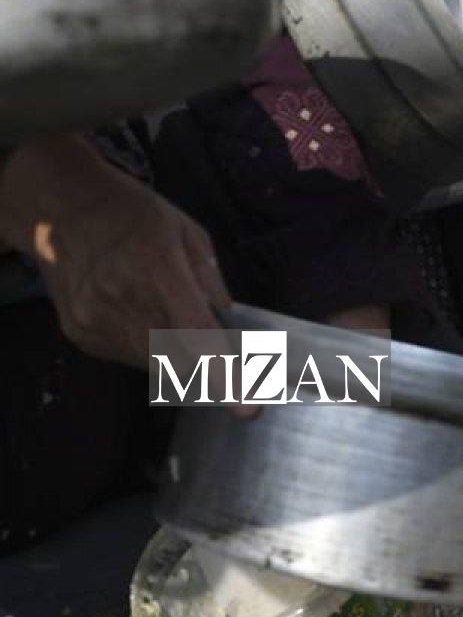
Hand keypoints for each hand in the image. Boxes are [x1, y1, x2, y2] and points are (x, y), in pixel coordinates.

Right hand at [0, 136, 229, 369]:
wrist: (60, 210)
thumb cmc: (132, 213)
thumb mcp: (186, 231)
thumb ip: (211, 279)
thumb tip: (229, 320)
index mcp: (158, 270)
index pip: (196, 336)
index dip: (224, 375)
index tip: (247, 406)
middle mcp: (122, 302)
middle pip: (177, 360)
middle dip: (209, 368)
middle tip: (229, 363)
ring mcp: (96, 322)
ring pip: (153, 364)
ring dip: (178, 356)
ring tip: (174, 318)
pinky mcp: (80, 334)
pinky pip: (128, 357)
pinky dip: (149, 348)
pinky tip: (145, 317)